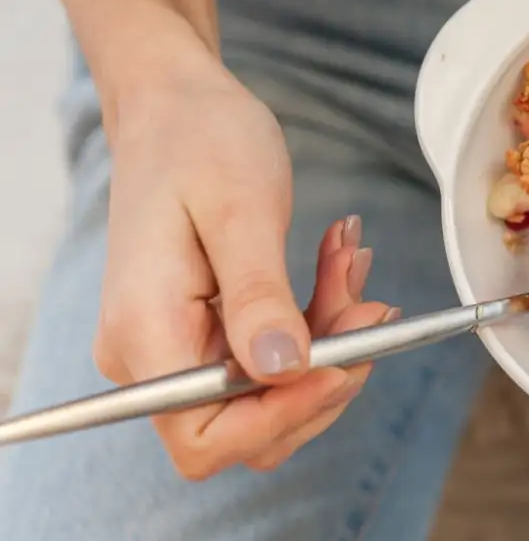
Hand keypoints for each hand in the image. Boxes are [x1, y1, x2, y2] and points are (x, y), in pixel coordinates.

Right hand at [93, 48, 394, 478]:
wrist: (176, 104)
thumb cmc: (200, 141)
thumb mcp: (240, 211)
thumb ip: (258, 296)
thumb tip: (281, 370)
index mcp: (145, 333)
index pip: (204, 436)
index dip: (282, 417)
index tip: (346, 364)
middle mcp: (153, 356)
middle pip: (250, 427)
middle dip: (324, 372)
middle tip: (372, 303)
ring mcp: (181, 347)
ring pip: (275, 391)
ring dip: (332, 339)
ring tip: (352, 263)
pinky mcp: (211, 331)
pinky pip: (277, 355)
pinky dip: (320, 319)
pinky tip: (339, 265)